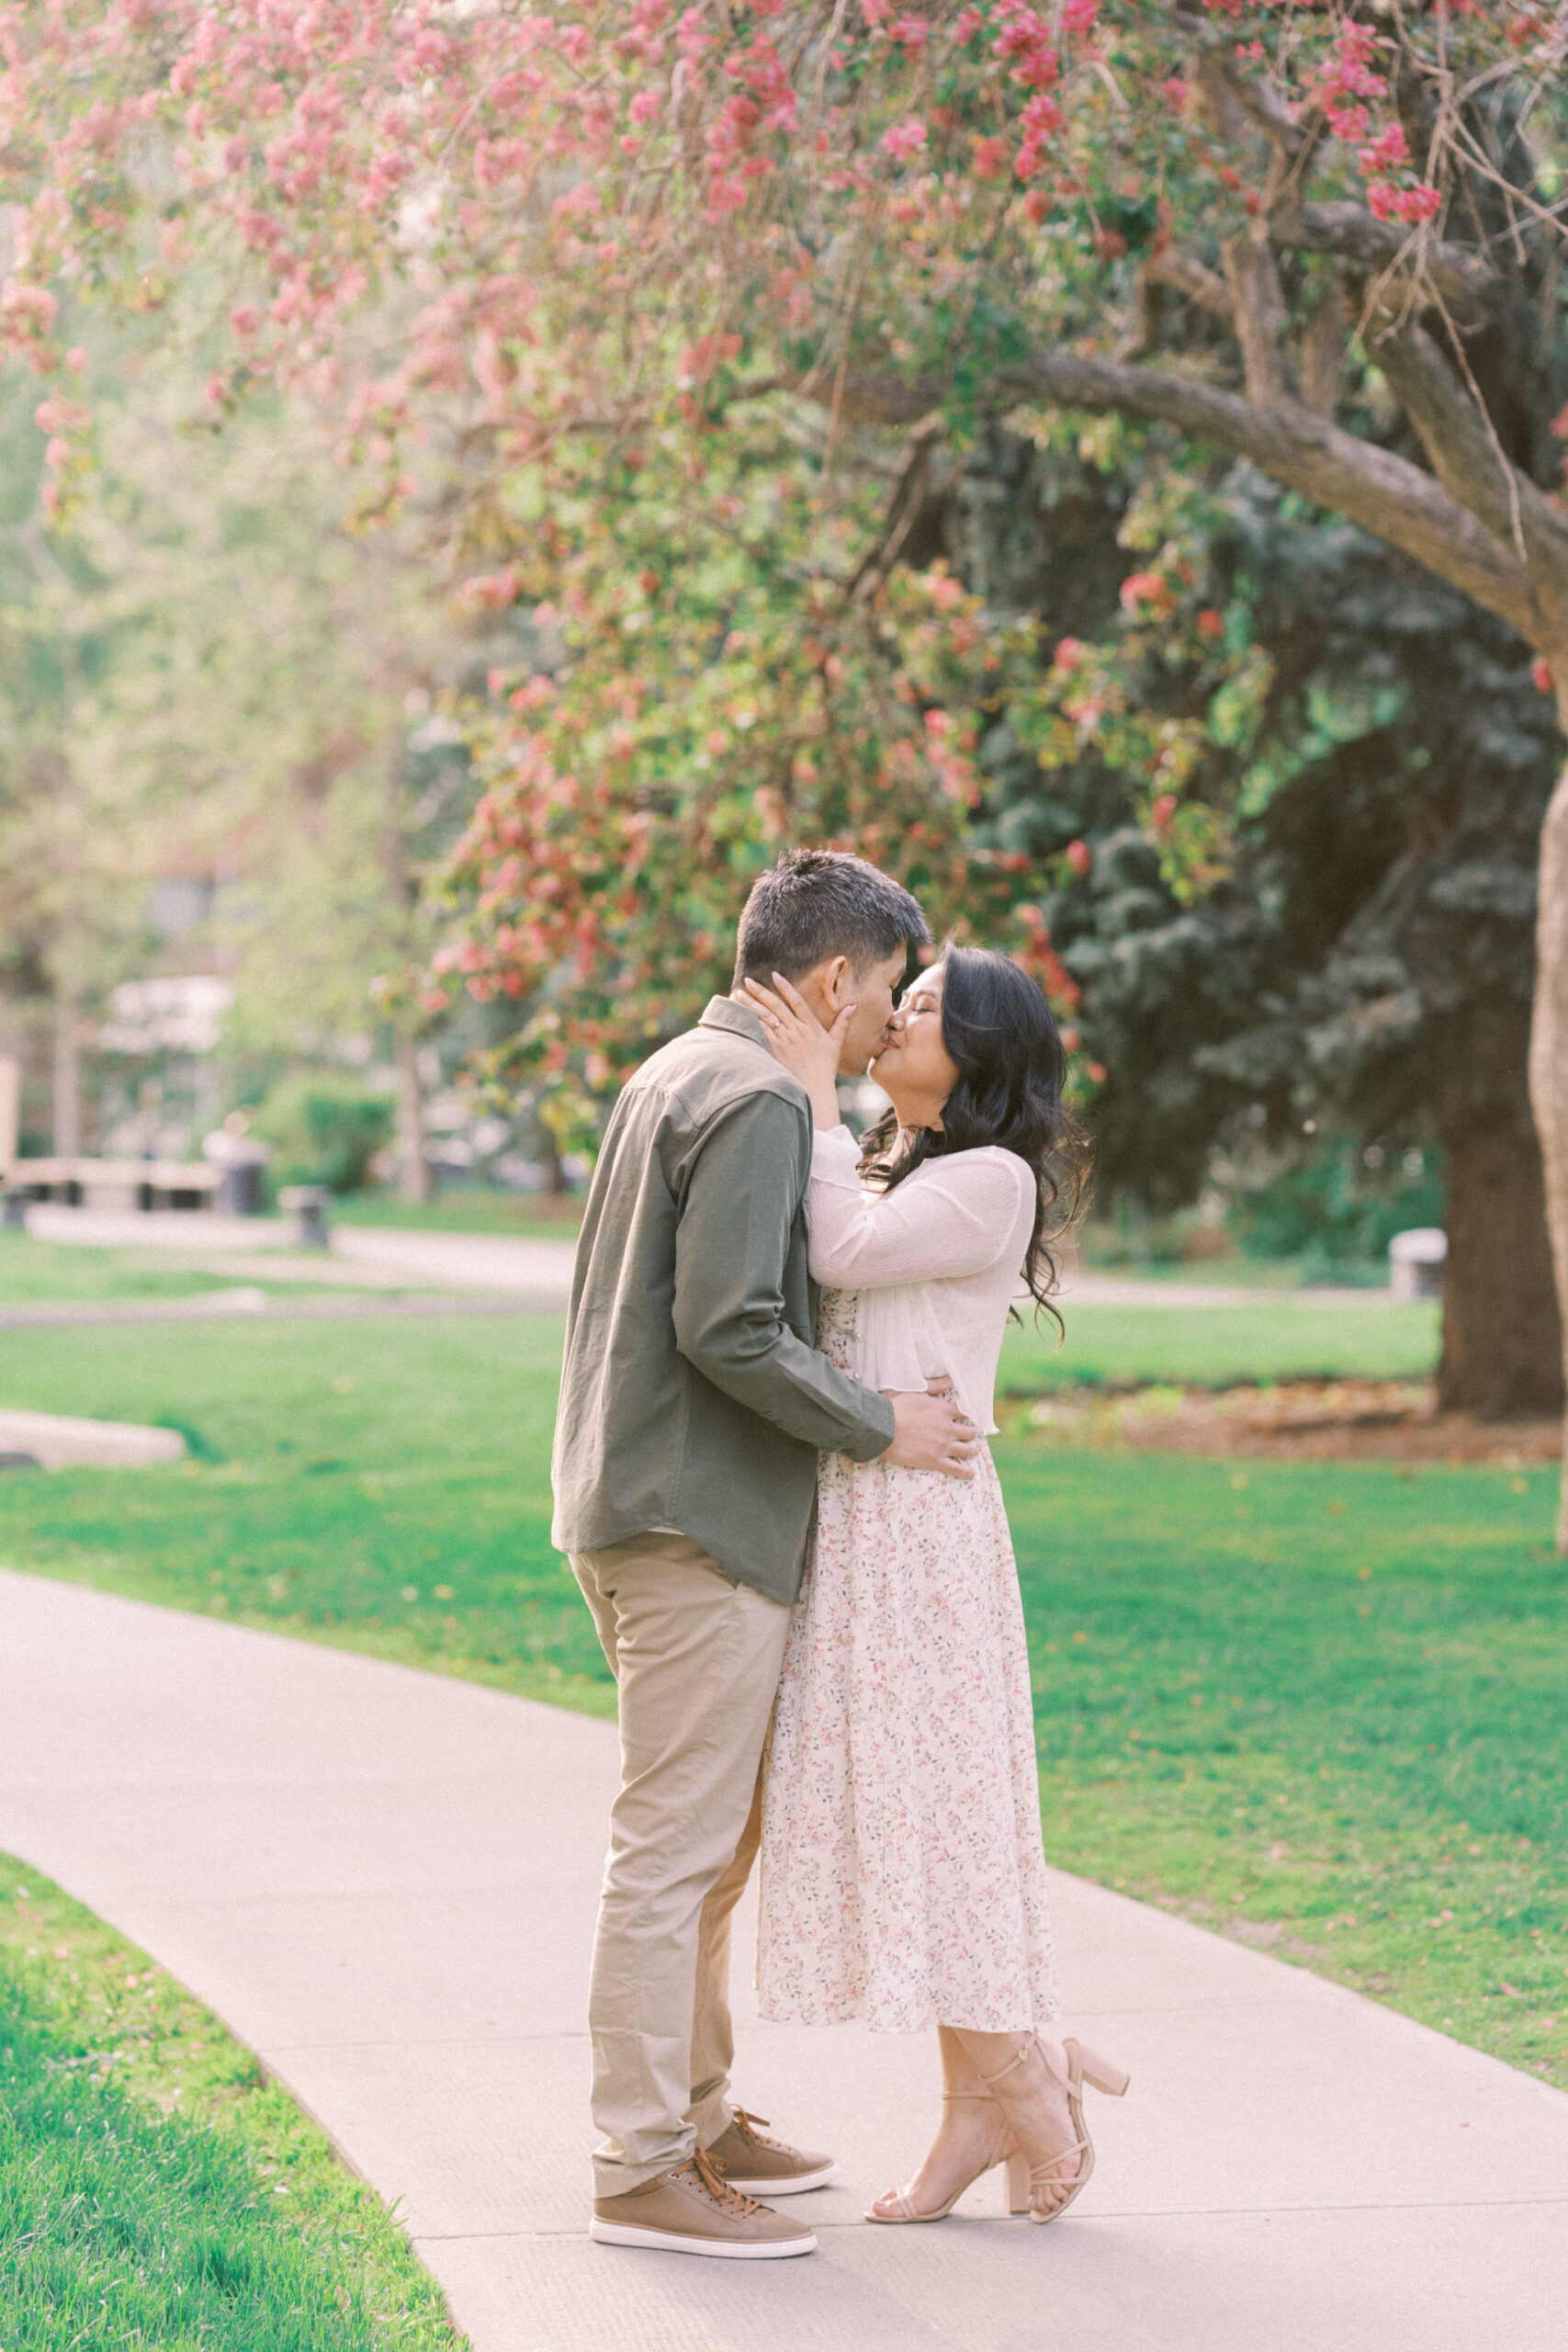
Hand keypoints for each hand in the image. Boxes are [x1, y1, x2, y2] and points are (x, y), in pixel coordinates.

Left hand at [743, 972, 846, 1128]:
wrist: (814, 1088)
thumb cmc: (825, 1068)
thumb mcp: (836, 1044)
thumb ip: (842, 1023)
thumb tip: (852, 1006)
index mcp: (811, 1026)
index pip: (797, 1001)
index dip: (785, 987)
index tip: (774, 975)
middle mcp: (796, 1030)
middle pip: (776, 1006)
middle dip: (761, 991)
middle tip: (748, 980)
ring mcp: (784, 1040)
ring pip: (765, 1017)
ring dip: (750, 1005)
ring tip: (738, 994)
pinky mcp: (775, 1051)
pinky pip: (760, 1033)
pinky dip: (749, 1023)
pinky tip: (739, 1016)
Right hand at [882, 1378, 979, 1479]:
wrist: (882, 1427)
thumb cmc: (895, 1407)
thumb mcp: (916, 1391)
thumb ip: (935, 1386)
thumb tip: (950, 1379)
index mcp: (943, 1410)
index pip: (964, 1412)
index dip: (967, 1415)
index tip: (968, 1417)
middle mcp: (947, 1428)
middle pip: (969, 1432)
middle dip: (971, 1433)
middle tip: (970, 1435)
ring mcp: (943, 1446)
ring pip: (967, 1450)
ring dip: (972, 1450)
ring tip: (973, 1451)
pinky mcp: (935, 1460)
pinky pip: (956, 1468)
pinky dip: (966, 1472)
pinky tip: (971, 1473)